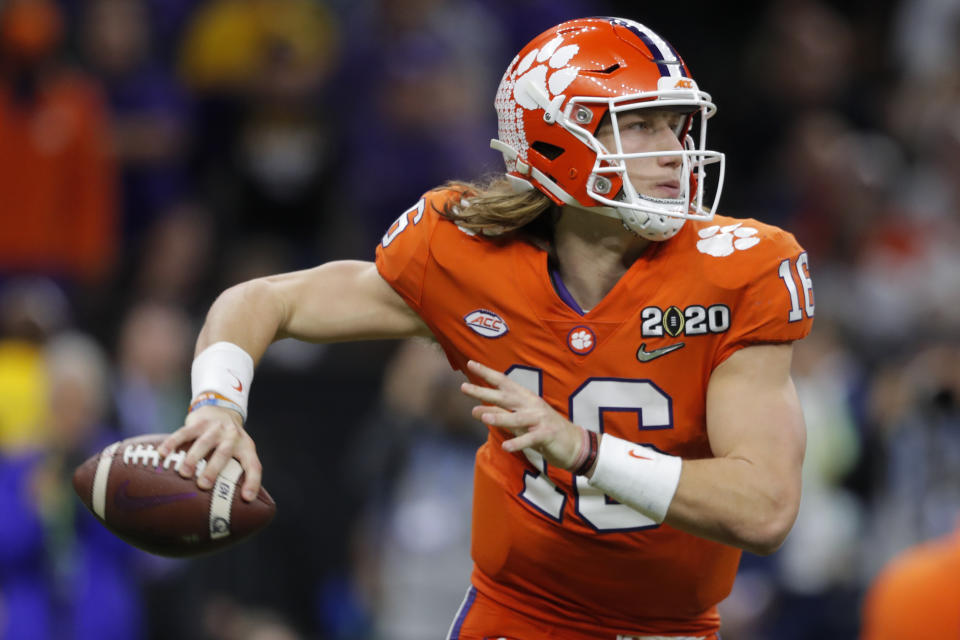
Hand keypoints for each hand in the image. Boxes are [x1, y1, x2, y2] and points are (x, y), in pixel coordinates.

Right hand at [158, 406, 261, 501]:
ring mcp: (216, 428)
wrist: (221, 410)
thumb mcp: (239, 453)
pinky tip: (163, 454)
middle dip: (214, 469)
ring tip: (184, 473)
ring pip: (204, 442)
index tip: (247, 498)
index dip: (252, 482)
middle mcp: (233, 437)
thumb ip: (234, 475)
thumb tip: (225, 511)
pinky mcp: (199, 422)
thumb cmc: (228, 443)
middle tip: (203, 485)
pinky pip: (184, 432)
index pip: (253, 466)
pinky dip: (173, 443)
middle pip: (225, 453)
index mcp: (246, 448)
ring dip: (193, 457)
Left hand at [460, 360, 583, 469]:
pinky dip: (518, 442)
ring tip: (483, 418)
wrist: (574, 444)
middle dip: (484, 392)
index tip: (471, 364)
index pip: (503, 382)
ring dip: (500, 417)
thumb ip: (498, 414)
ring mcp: (540, 419)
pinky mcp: (547, 435)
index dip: (487, 373)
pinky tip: (506, 447)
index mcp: (525, 398)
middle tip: (464, 388)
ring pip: (518, 418)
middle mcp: (531, 405)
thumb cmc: (542, 430)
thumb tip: (474, 410)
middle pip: (506, 397)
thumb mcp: (517, 422)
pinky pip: (530, 439)